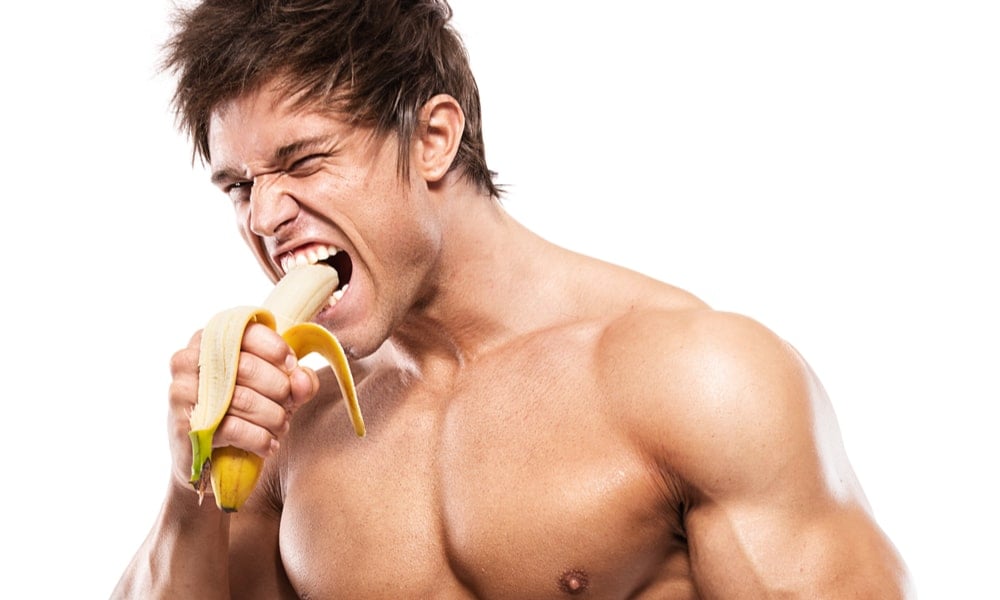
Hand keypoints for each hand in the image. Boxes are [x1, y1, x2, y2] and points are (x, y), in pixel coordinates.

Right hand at [166, 323, 319, 491]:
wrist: (208, 461)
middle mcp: (189, 359)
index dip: (277, 350)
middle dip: (279, 389)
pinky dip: (260, 439)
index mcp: (210, 339)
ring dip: (273, 417)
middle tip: (290, 405)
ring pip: (244, 399)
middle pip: (247, 367)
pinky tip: (269, 445)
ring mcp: (182, 391)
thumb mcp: (275, 390)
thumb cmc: (245, 412)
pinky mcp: (184, 424)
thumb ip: (297, 379)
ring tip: (281, 427)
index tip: (293, 369)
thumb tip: (303, 379)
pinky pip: (234, 428)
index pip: (247, 332)